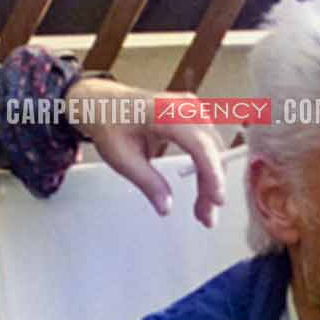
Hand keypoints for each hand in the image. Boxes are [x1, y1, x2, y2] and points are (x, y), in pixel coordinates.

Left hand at [69, 75, 227, 230]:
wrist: (102, 102)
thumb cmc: (108, 121)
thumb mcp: (122, 157)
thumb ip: (147, 182)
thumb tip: (166, 206)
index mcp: (165, 113)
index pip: (199, 145)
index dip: (212, 173)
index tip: (217, 199)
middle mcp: (184, 107)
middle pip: (211, 150)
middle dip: (212, 186)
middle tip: (206, 217)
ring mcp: (191, 110)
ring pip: (213, 151)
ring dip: (211, 181)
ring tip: (202, 210)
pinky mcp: (193, 117)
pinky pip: (208, 146)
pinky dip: (207, 169)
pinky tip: (202, 191)